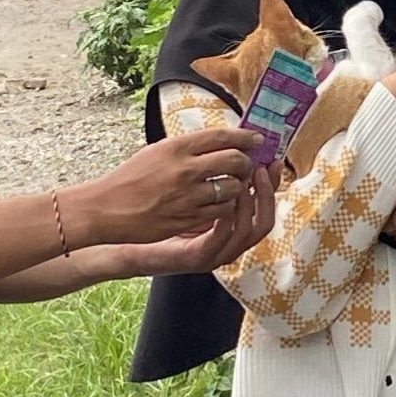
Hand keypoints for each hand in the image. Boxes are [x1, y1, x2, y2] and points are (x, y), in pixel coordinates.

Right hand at [65, 127, 273, 247]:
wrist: (106, 209)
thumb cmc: (130, 178)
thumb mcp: (157, 152)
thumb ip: (188, 147)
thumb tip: (222, 142)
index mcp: (177, 147)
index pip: (222, 136)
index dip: (246, 137)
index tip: (257, 139)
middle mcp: (185, 169)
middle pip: (234, 160)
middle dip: (247, 163)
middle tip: (248, 165)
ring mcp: (187, 196)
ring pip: (232, 188)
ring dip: (238, 187)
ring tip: (234, 186)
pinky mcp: (187, 218)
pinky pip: (221, 211)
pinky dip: (227, 207)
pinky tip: (221, 204)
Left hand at [113, 172, 276, 276]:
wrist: (122, 231)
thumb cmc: (154, 208)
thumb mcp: (186, 187)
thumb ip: (210, 172)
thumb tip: (230, 139)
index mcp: (230, 223)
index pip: (263, 205)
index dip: (272, 183)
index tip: (273, 159)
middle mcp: (229, 241)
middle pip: (265, 219)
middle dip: (266, 192)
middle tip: (259, 168)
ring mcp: (217, 252)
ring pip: (250, 230)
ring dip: (251, 204)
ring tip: (245, 180)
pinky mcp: (198, 257)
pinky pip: (222, 238)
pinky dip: (228, 219)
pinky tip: (224, 200)